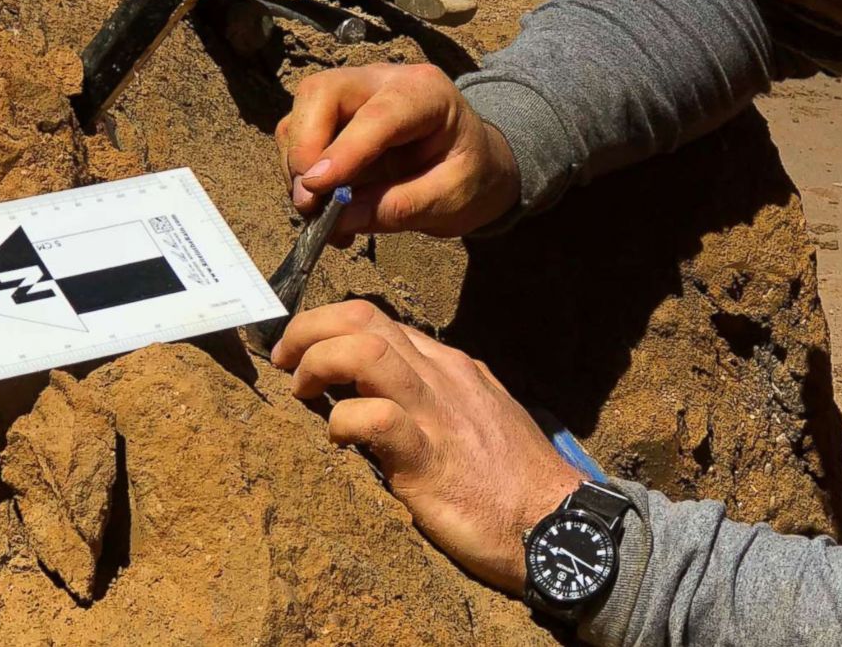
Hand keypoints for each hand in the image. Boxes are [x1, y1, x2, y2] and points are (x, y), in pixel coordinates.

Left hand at [271, 300, 583, 590]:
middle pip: (363, 318)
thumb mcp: (478, 417)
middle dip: (309, 329)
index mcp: (451, 367)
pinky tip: (336, 438)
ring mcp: (437, 413)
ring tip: (301, 392)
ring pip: (365, 351)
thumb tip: (386, 393)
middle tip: (286, 363)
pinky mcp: (429, 458)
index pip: (379, 320)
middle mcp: (443, 376)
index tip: (302, 353)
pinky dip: (344, 419)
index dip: (329, 326)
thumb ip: (437, 397)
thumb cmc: (514, 481)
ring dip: (317, 362)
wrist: (556, 524)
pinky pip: (377, 417)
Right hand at [275, 64, 519, 238]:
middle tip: (310, 203)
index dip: (344, 150)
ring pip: (300, 113)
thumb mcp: (451, 198)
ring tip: (321, 215)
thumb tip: (338, 220)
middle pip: (322, 92)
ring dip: (296, 167)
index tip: (318, 187)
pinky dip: (299, 175)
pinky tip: (325, 209)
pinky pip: (297, 136)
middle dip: (304, 148)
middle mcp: (383, 81)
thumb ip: (399, 207)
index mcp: (427, 93)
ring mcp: (353, 93)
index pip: (378, 114)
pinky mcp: (332, 115)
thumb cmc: (469, 175)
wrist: (473, 164)